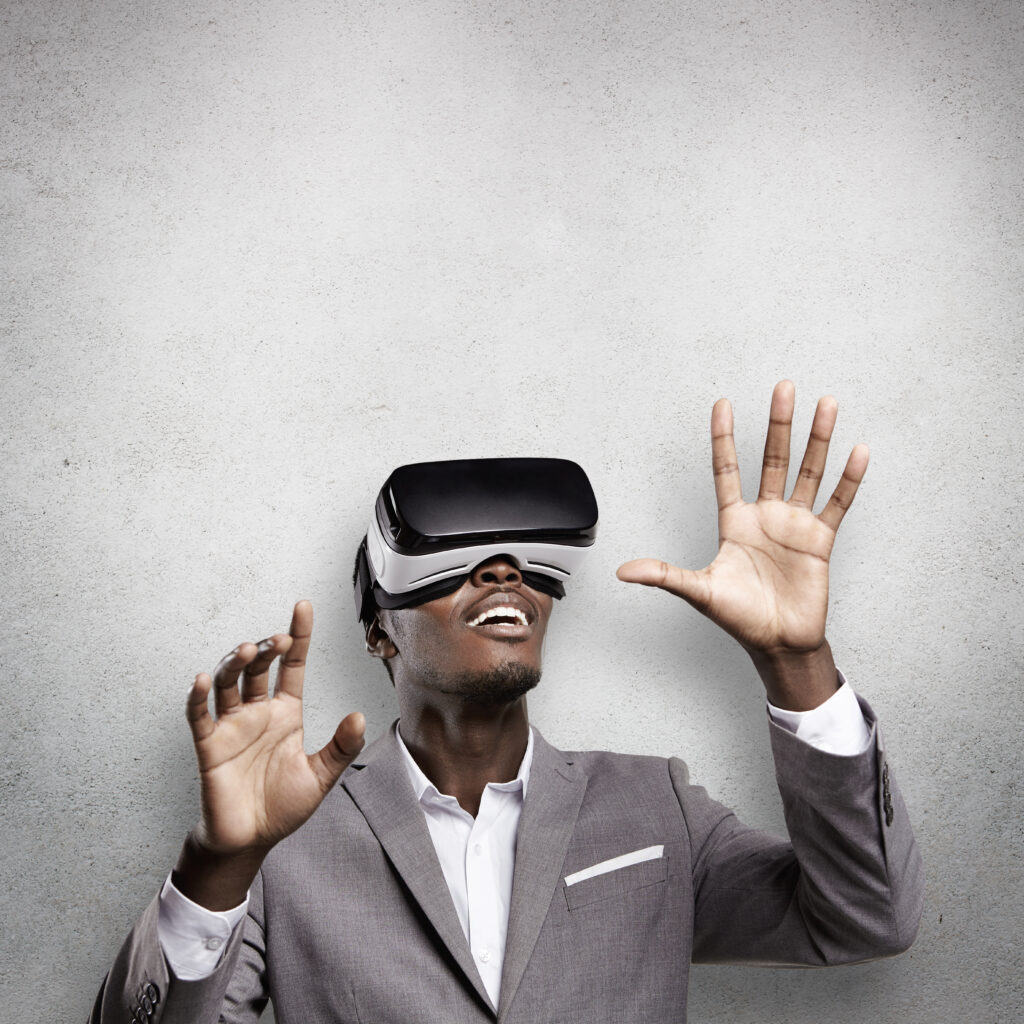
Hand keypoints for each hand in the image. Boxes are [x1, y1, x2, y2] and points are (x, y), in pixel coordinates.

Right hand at [178, 601, 364, 906]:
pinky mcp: (210, 746)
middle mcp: (258, 713)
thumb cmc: (282, 806)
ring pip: (229, 682)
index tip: (302, 607)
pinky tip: (203, 680)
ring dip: (236, 663)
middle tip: (278, 640)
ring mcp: (232, 726)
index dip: (297, 636)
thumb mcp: (321, 776)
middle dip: (267, 649)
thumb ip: (340, 747)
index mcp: (286, 713)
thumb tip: (359, 716)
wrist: (251, 841)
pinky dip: (198, 697)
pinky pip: (200, 717)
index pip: (292, 666)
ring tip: (249, 650)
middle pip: (258, 668)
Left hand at [617, 382, 867, 684]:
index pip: (726, 470)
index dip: (724, 438)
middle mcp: (765, 516)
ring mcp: (795, 525)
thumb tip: (623, 571)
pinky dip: (849, 479)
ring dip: (817, 440)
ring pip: (808, 472)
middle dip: (778, 424)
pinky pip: (837, 503)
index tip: (722, 404)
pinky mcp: (820, 540)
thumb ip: (663, 576)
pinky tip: (857, 452)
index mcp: (734, 522)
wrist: (778, 644)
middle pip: (772, 459)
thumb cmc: (739, 618)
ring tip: (826, 405)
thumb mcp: (698, 591)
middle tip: (783, 388)